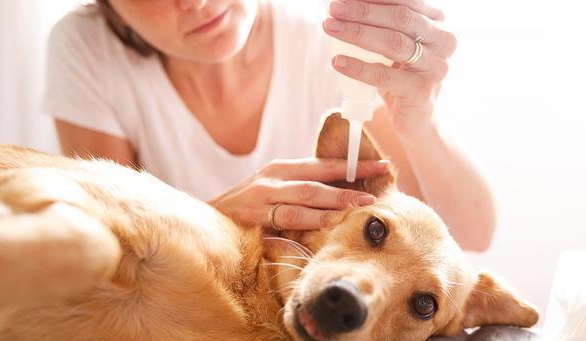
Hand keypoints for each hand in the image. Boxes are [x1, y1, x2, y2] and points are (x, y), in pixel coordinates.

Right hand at [209, 158, 389, 229]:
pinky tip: (329, 226)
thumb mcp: (271, 190)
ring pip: (306, 200)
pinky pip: (287, 222)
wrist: (205, 219)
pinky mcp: (254, 217)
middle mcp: (273, 178)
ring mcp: (262, 198)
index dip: (352, 165)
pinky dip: (310, 224)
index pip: (322, 165)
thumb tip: (340, 195)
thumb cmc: (245, 207)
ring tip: (360, 208)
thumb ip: (299, 190)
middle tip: (377, 189)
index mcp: (281, 169)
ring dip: (335, 204)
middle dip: (350, 184)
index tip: (381, 166)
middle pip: (318, 181)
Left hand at [323, 0, 455, 136]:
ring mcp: (435, 67)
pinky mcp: (421, 92)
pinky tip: (338, 61)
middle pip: (401, 18)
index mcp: (437, 23)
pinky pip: (385, 76)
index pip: (406, 2)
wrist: (416, 120)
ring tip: (332, 28)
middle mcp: (443, 42)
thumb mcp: (396, 46)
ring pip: (394, 43)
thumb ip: (381, 25)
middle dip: (364, 11)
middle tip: (334, 9)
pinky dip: (359, 68)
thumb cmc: (401, 76)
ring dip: (358, 33)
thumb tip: (345, 6)